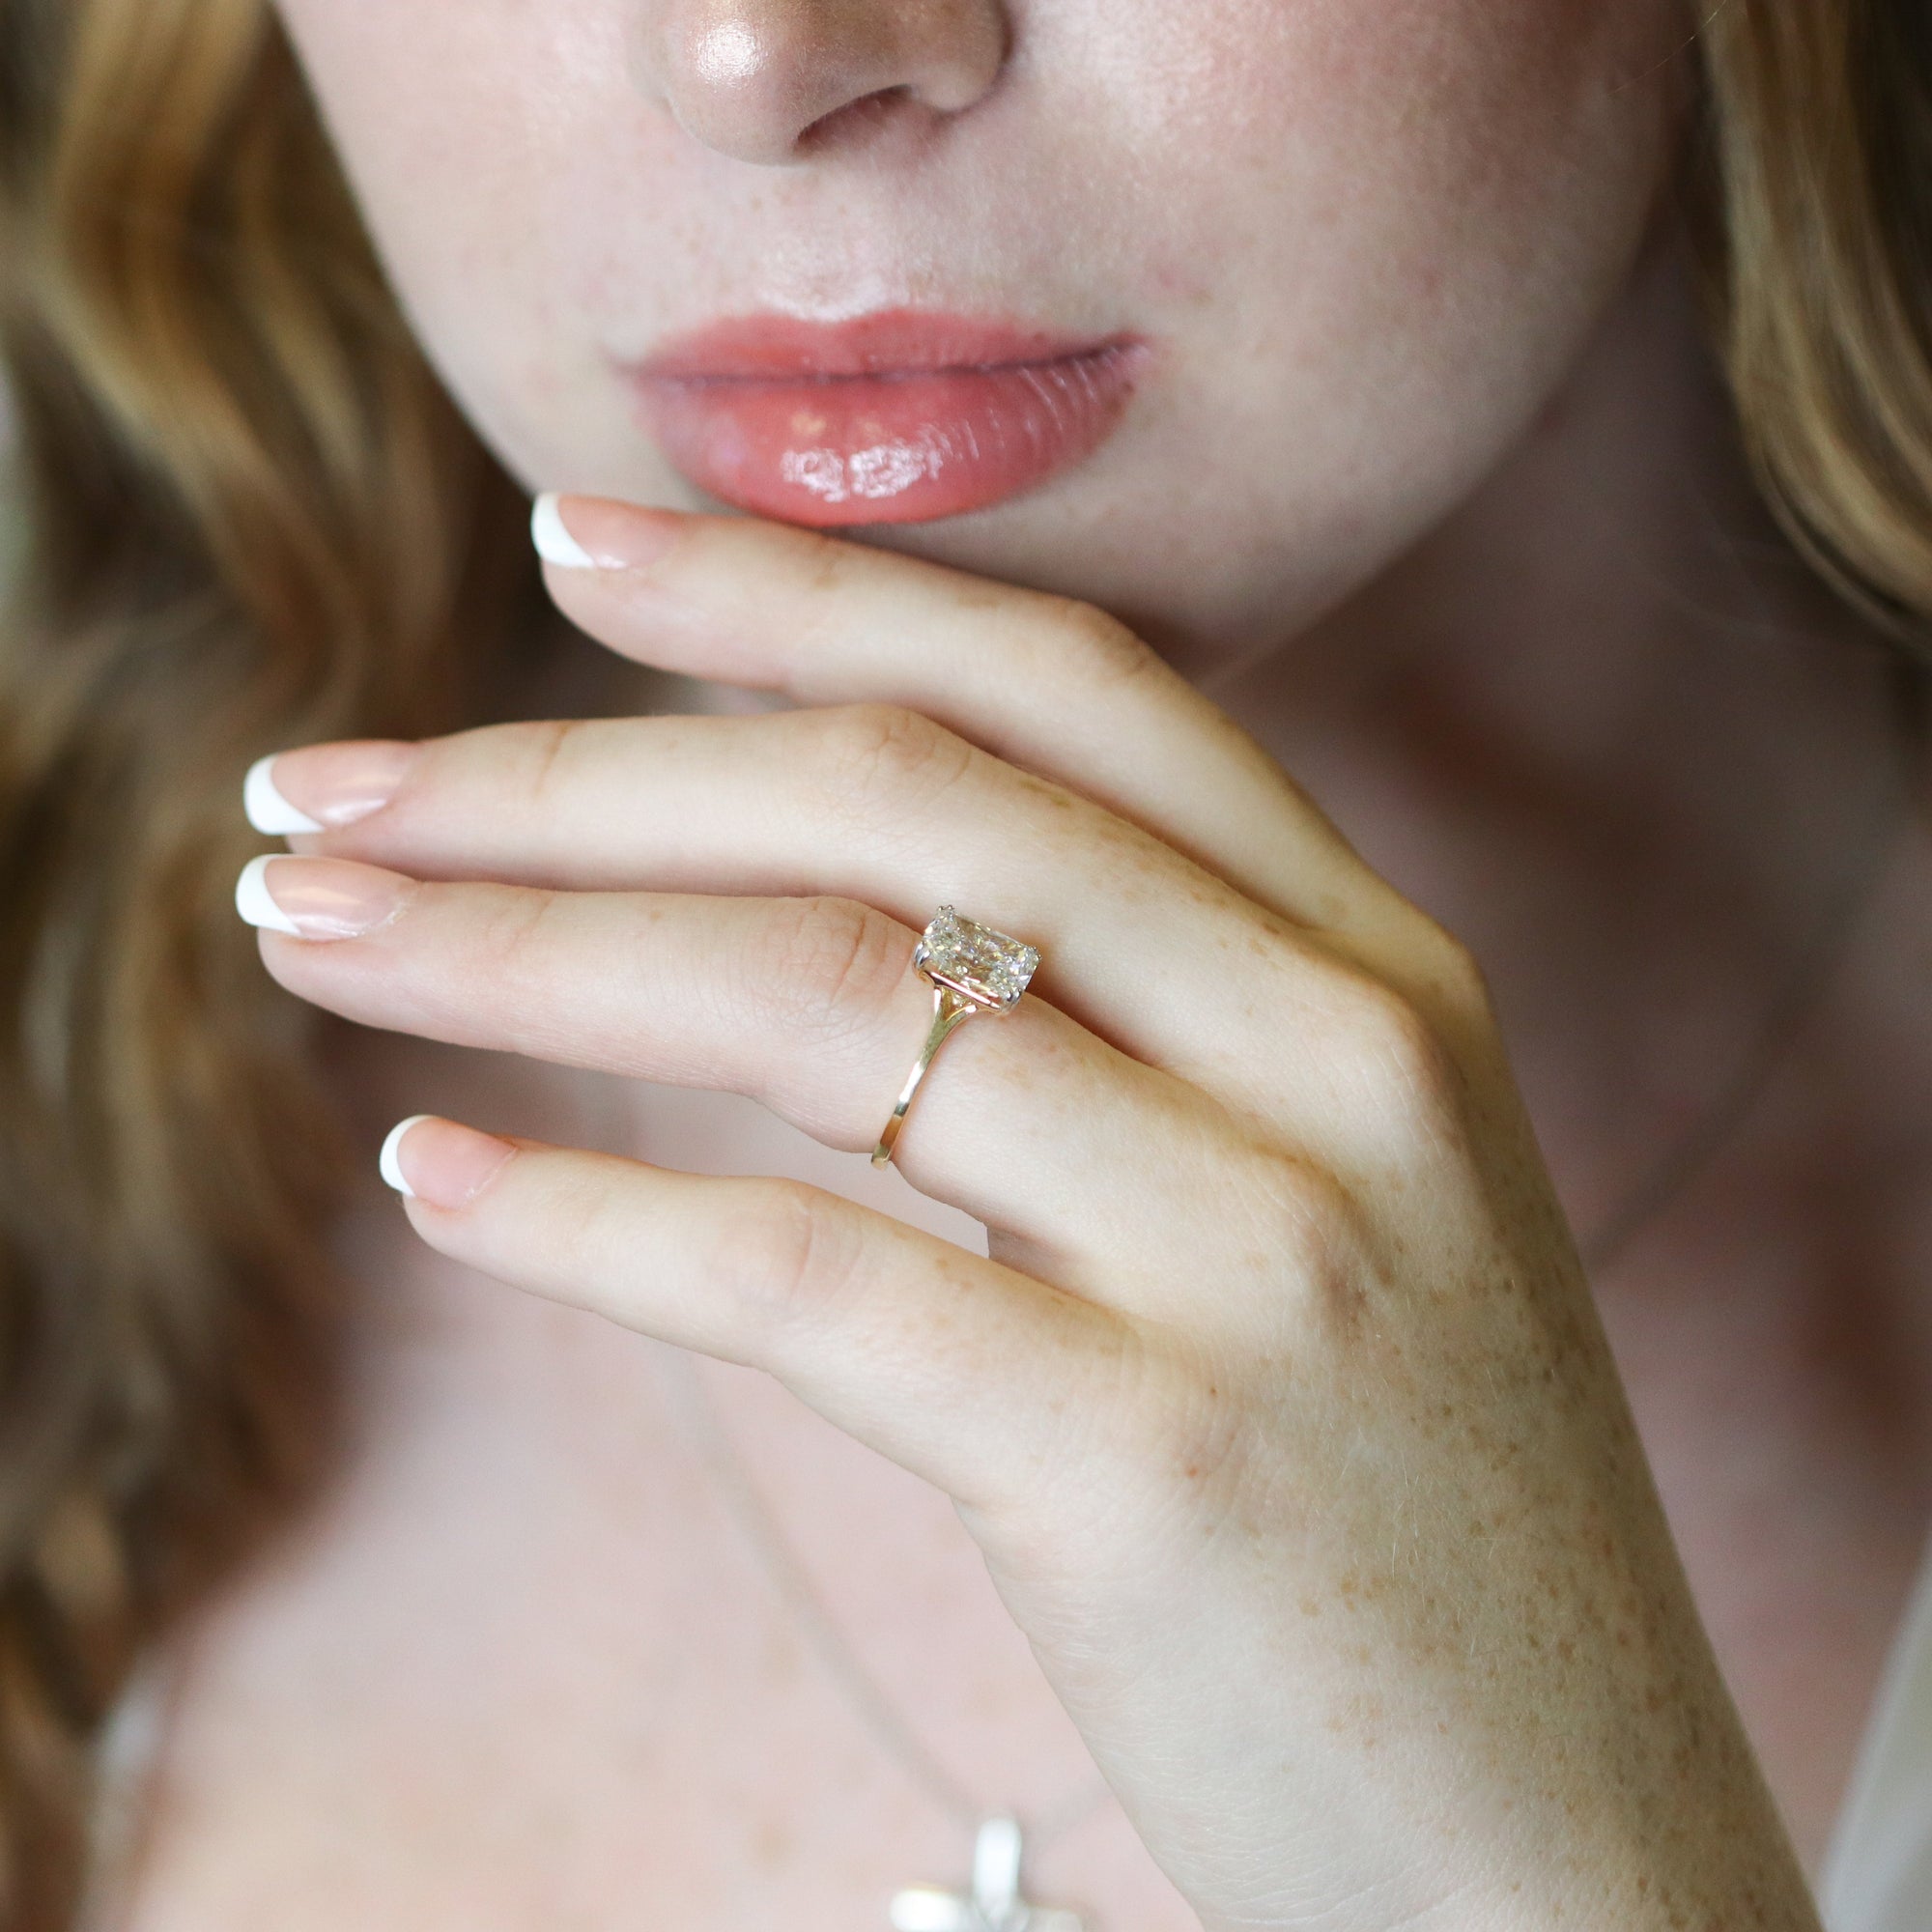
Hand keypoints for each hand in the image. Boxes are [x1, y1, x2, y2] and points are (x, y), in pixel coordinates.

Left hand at [238, 497, 1817, 1931]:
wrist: (1573, 1835)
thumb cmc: (1409, 1515)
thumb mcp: (1339, 1193)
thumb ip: (1154, 1022)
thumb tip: (850, 901)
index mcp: (1379, 969)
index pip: (1057, 684)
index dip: (800, 589)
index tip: (574, 539)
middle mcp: (1342, 1055)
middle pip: (897, 806)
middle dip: (566, 768)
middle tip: (327, 783)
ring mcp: (1262, 1249)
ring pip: (817, 995)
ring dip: (513, 952)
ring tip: (309, 933)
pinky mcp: (1157, 1462)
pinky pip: (805, 1274)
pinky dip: (587, 1218)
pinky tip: (435, 1182)